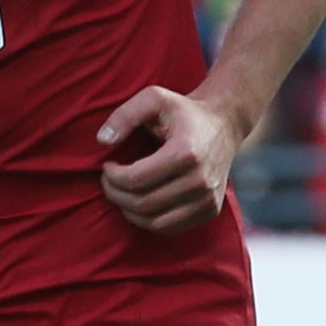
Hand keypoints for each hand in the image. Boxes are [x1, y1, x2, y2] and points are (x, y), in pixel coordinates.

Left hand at [96, 83, 238, 232]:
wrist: (224, 124)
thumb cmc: (183, 111)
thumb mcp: (153, 98)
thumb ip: (125, 115)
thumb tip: (102, 140)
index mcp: (186, 153)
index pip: (136, 179)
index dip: (112, 177)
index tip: (107, 166)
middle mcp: (201, 180)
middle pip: (143, 203)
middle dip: (116, 194)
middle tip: (108, 181)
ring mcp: (208, 199)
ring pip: (154, 222)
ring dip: (128, 210)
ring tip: (122, 192)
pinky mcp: (210, 211)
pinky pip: (169, 228)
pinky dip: (148, 221)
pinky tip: (139, 203)